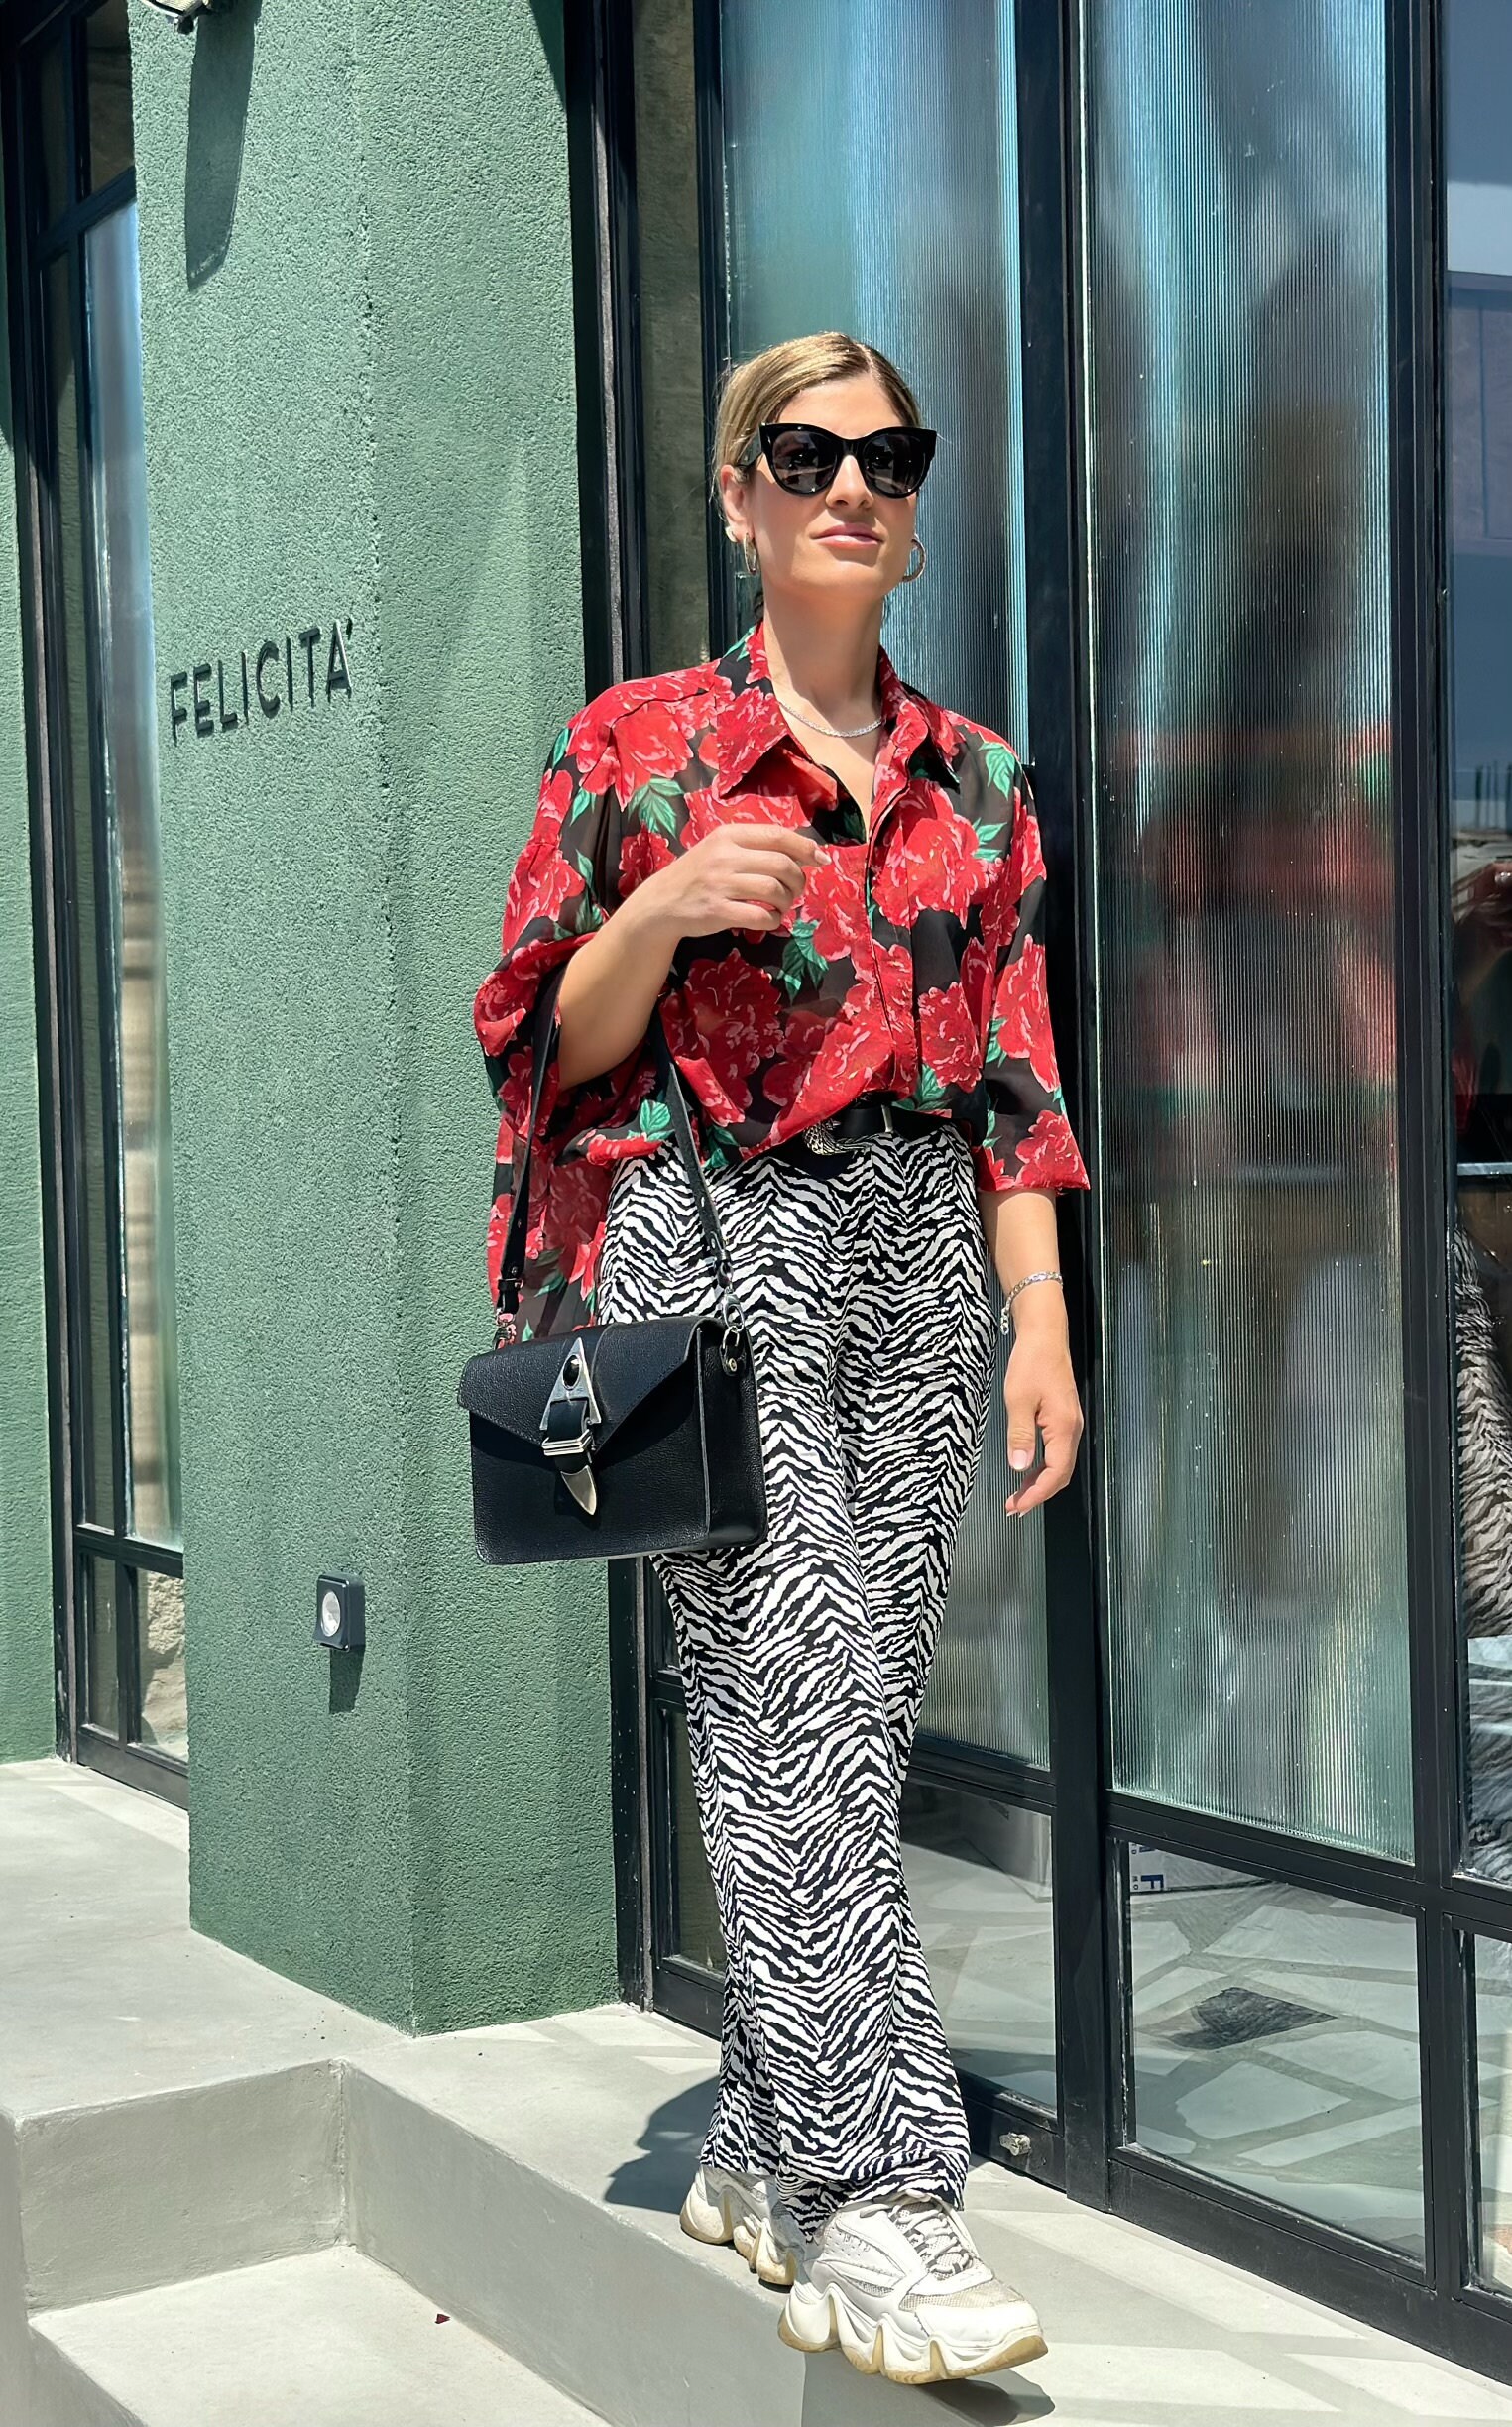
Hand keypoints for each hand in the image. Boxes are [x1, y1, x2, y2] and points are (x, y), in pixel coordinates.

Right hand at [637, 821, 823, 939]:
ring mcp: (719, 884)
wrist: (661, 902)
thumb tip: (806, 850)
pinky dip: (773, 920)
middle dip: (798, 880)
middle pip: (782, 864)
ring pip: (774, 891)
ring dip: (787, 901)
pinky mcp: (717, 911)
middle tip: (795, 890)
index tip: (821, 859)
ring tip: (781, 905)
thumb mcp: (721, 849)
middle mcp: (724, 856)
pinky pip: (760, 916)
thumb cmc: (699, 874)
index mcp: (729, 835)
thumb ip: (756, 846)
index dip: (806, 847)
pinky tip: (769, 919)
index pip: (778, 835)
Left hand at [1002, 1320, 1082, 1517]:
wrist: (1045, 1335)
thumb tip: (1019, 1467)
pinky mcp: (1063, 1418)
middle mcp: (1072, 1429)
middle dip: (1039, 1494)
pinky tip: (1029, 1469)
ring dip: (1041, 1482)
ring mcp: (1069, 1424)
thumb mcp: (1018, 1400)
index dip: (1037, 1494)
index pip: (1055, 1474)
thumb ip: (1020, 1435)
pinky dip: (1044, 1467)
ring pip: (1060, 1464)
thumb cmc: (1032, 1362)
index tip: (1017, 1506)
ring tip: (1019, 1495)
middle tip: (1015, 1507)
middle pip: (1061, 1474)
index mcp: (1063, 1428)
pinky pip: (1058, 1451)